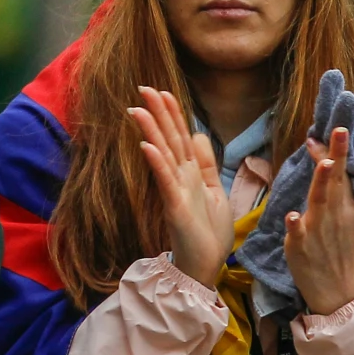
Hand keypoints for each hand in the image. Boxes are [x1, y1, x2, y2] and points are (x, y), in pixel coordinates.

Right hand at [130, 86, 235, 284]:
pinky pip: (165, 180)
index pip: (181, 137)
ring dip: (152, 131)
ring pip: (163, 154)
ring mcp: (175, 191)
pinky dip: (157, 163)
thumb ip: (205, 164)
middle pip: (169, 139)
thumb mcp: (215, 191)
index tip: (164, 92)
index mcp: (191, 173)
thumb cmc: (208, 233)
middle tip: (144, 88)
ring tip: (138, 110)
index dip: (173, 114)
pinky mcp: (174, 206)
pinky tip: (147, 146)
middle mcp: (180, 177)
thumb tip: (199, 135)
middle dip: (158, 113)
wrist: (205, 266)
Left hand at [258, 71, 353, 238]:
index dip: (338, 152)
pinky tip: (292, 216)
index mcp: (348, 208)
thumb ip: (351, 198)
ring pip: (321, 202)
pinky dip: (296, 225)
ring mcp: (318, 231)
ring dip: (323, 182)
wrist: (338, 292)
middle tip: (338, 130)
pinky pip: (298, 234)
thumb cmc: (344, 254)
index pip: (344, 175)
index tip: (335, 130)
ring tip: (327, 162)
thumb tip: (352, 175)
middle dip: (337, 155)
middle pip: (336, 181)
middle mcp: (335, 216)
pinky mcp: (301, 248)